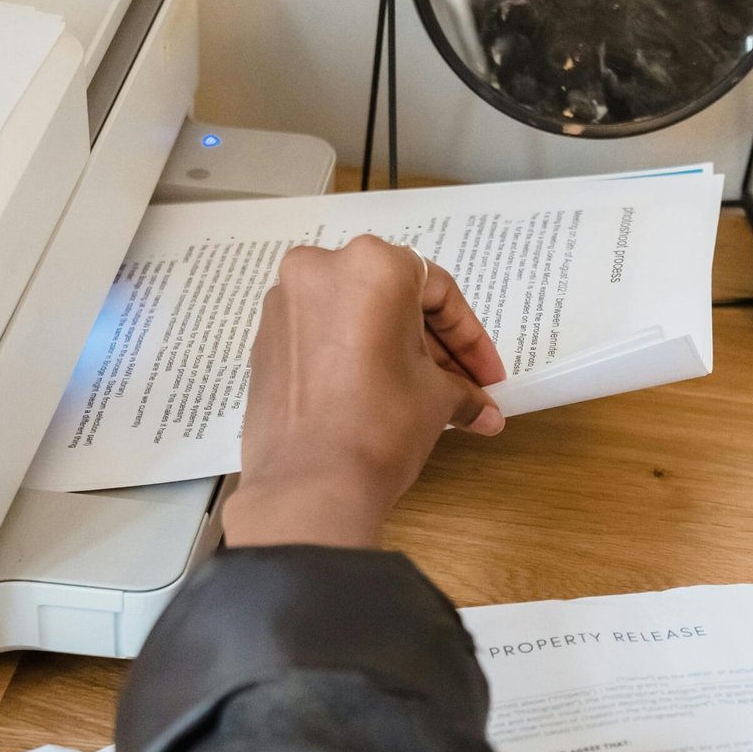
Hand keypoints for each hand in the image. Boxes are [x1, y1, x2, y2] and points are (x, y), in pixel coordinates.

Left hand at [223, 236, 505, 549]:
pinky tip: (378, 394)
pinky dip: (355, 357)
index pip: (439, 291)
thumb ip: (463, 391)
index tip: (487, 374)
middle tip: (462, 384)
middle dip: (434, 345)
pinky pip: (323, 336)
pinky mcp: (265, 339)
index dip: (471, 339)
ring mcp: (285, 304)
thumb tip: (482, 408)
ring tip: (423, 394)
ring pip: (356, 314)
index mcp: (372, 265)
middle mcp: (320, 269)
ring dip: (394, 350)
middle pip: (394, 298)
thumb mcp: (437, 399)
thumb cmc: (378, 427)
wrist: (310, 486)